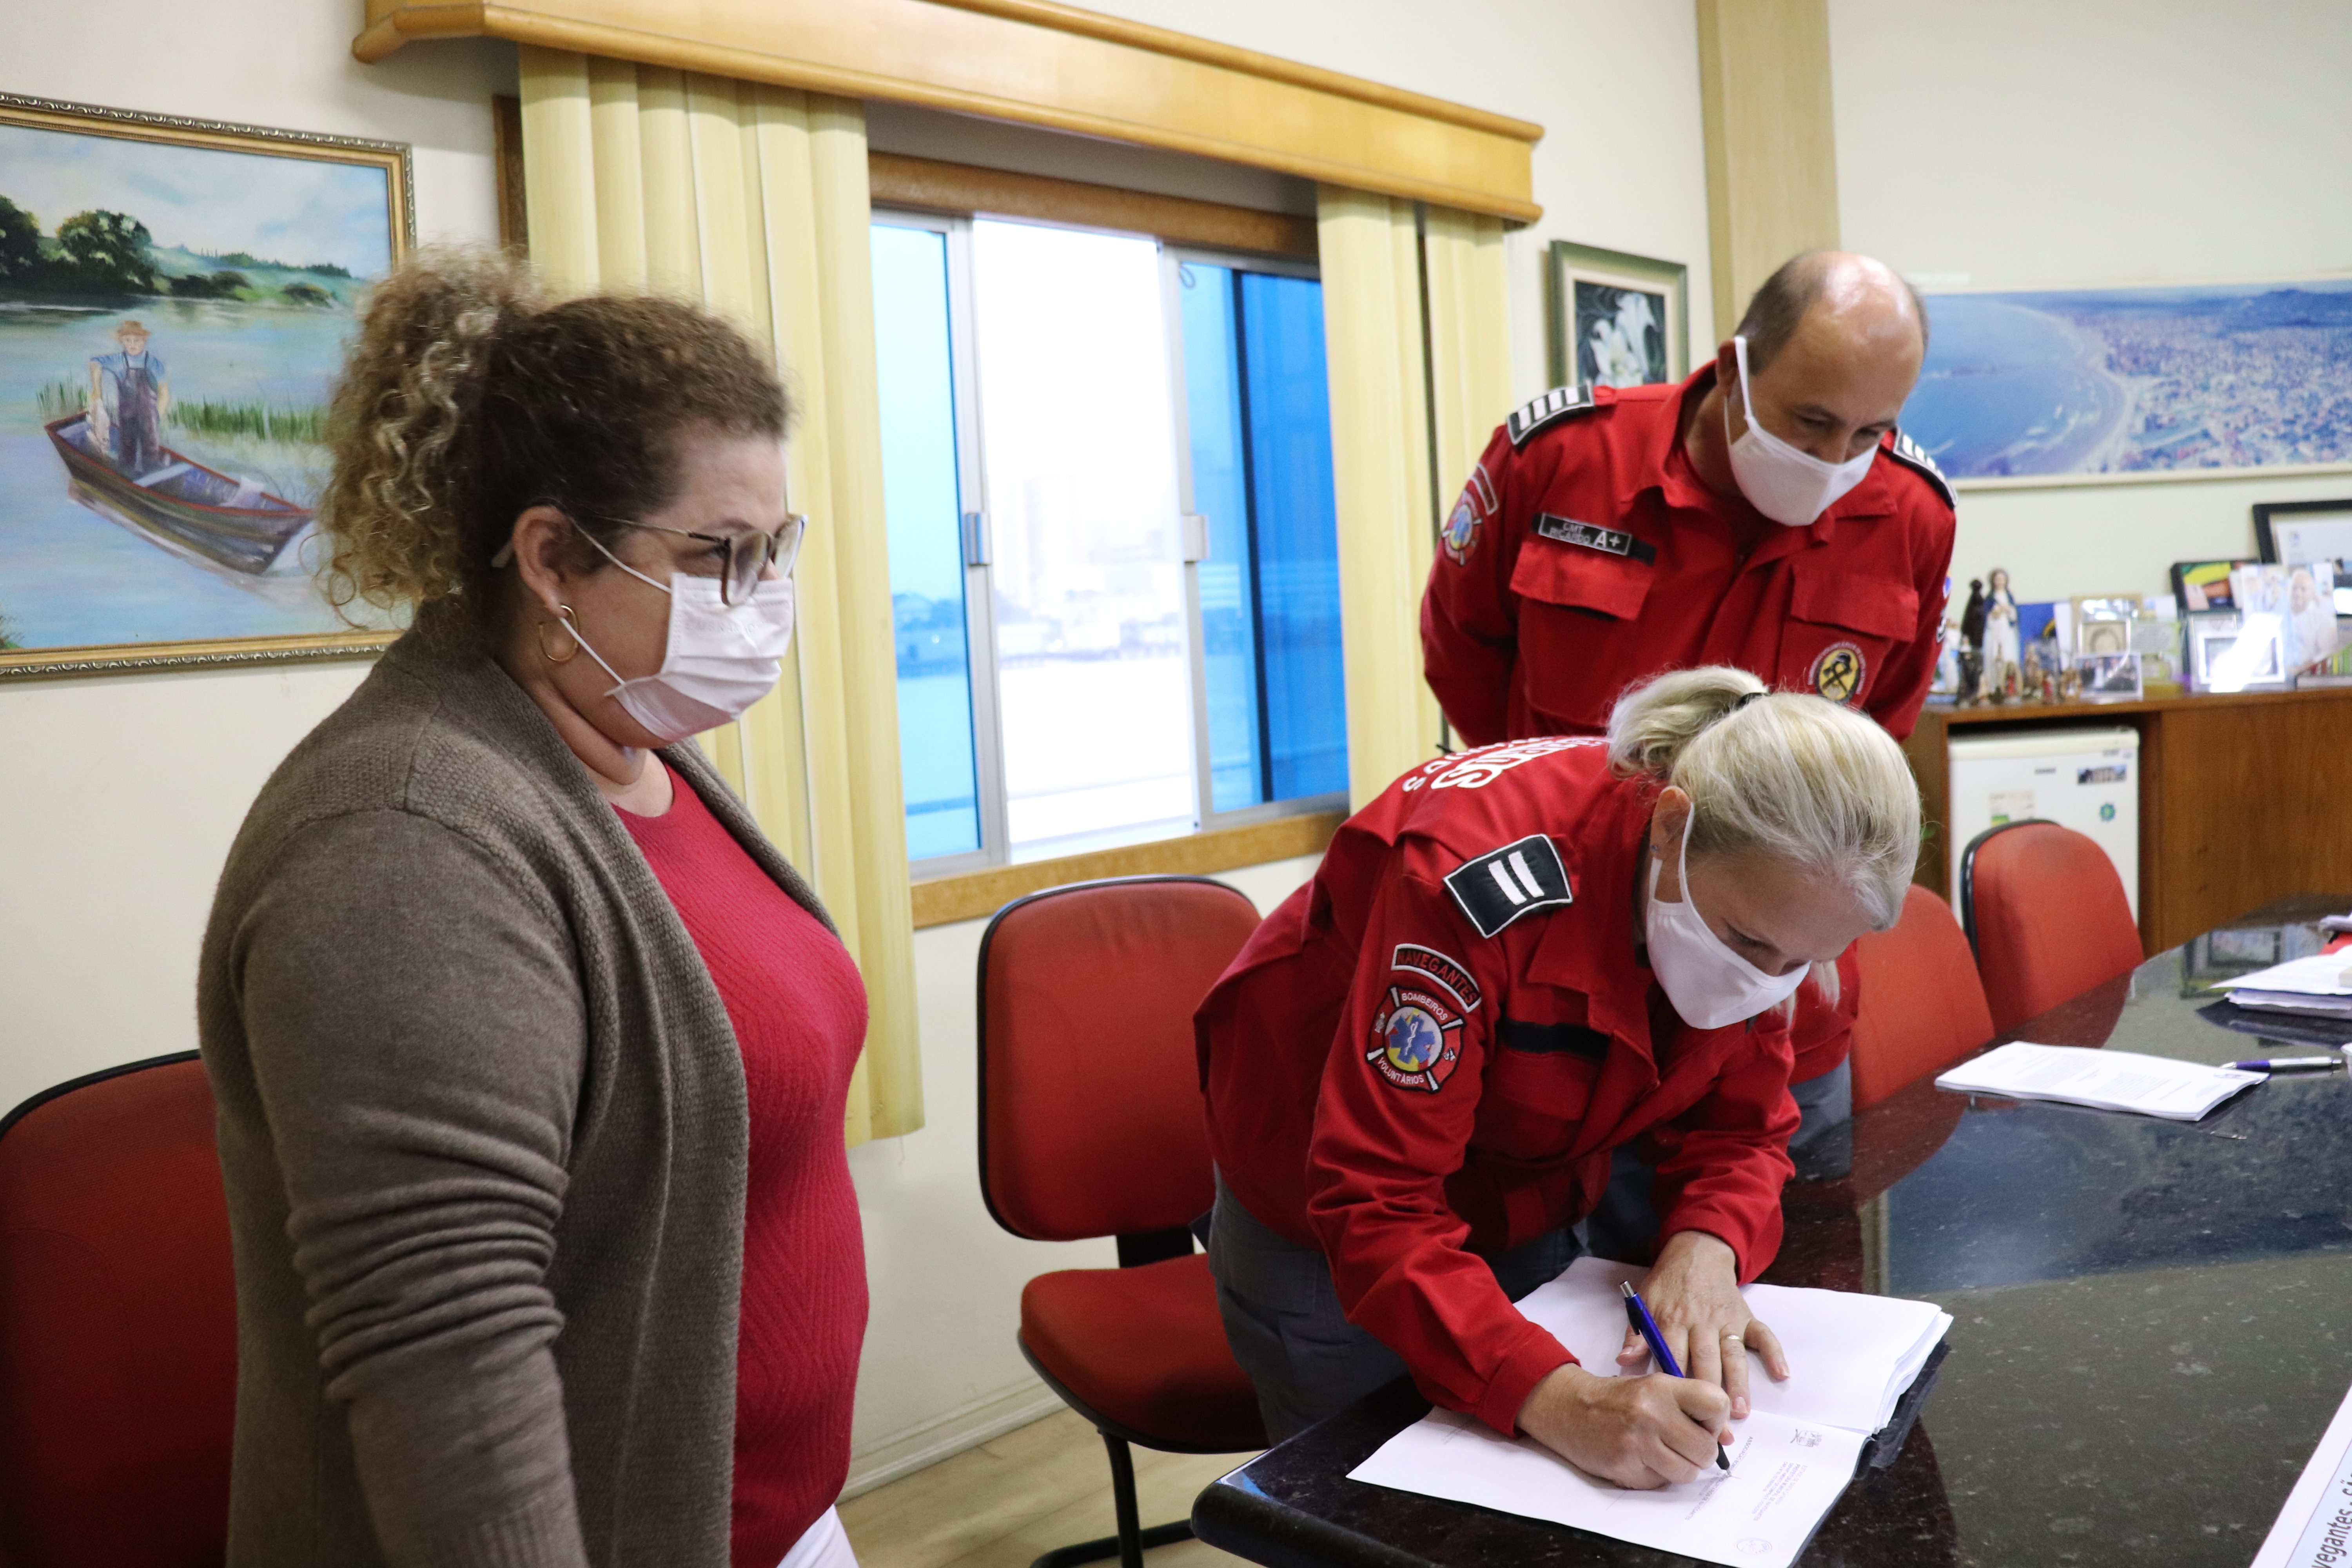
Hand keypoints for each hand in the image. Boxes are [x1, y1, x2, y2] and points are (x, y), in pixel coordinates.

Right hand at [1516, 1362, 1729, 1488]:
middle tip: (1682, 1444)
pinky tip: (1641, 1459)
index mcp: (1662, 1387)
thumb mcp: (1653, 1388)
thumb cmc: (1617, 1398)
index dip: (1715, 1420)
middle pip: (1706, 1449)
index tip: (1700, 1422)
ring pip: (1687, 1473)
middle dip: (1700, 1452)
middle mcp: (1651, 1413)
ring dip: (1680, 1468)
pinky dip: (1656, 1476)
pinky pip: (1661, 1483)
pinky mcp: (1625, 1467)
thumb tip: (1726, 1440)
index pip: (1717, 1405)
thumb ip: (1689, 1406)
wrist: (1568, 1407)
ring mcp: (1637, 1443)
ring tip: (1662, 1453)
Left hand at [1615, 1230, 1789, 1417]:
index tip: (1678, 1417)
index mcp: (1673, 1321)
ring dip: (1739, 1382)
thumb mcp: (1644, 1303)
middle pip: (1706, 1361)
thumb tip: (1623, 1362)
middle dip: (1710, 1396)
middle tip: (1715, 1427)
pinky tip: (1782, 1373)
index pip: (1674, 1359)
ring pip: (1734, 1354)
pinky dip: (1774, 1352)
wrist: (1696, 1253)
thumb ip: (1635, 1334)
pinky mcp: (1746, 1316)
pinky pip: (1764, 1334)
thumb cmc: (1668, 1285)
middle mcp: (1701, 1323)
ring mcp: (1727, 1320)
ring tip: (1741, 1410)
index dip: (1677, 1389)